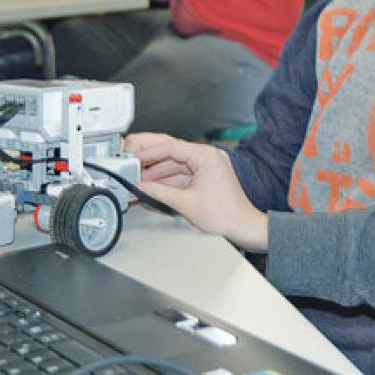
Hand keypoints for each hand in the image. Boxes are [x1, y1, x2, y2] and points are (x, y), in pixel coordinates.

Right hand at [125, 133, 269, 251]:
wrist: (243, 227)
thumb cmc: (225, 215)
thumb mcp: (185, 203)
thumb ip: (159, 192)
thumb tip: (141, 186)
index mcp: (206, 156)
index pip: (171, 147)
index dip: (149, 153)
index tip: (134, 158)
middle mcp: (208, 156)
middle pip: (172, 149)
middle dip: (150, 156)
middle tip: (131, 158)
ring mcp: (207, 166)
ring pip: (175, 163)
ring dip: (156, 170)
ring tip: (138, 176)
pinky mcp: (205, 177)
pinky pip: (181, 173)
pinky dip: (166, 178)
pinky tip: (152, 184)